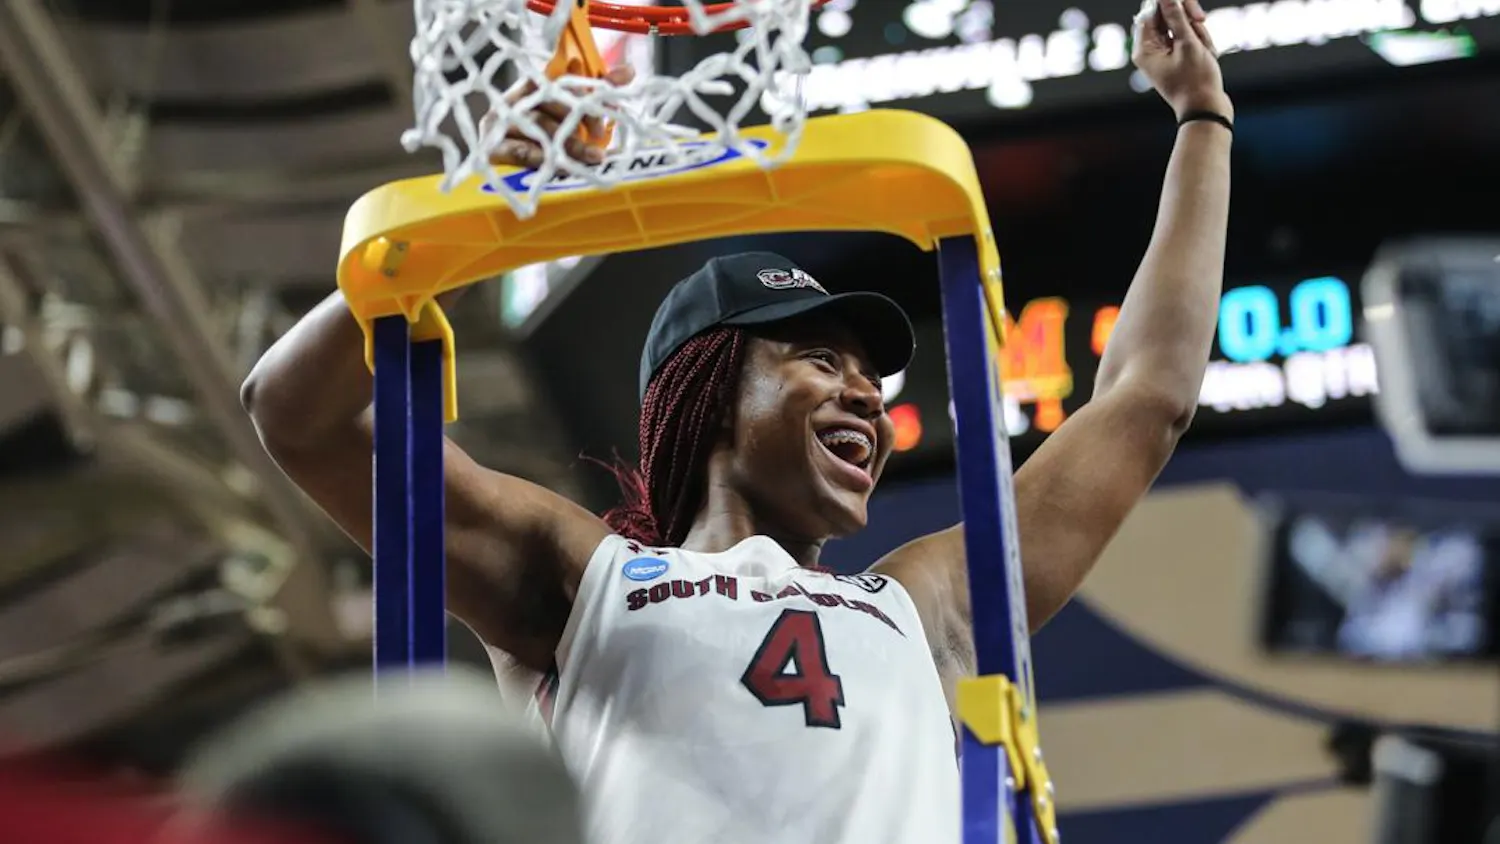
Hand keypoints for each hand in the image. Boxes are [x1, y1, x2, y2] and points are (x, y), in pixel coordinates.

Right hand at [484, 65, 635, 169]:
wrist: (506, 176)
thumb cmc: (547, 142)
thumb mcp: (575, 117)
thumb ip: (600, 94)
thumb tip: (629, 71)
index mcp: (532, 86)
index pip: (560, 79)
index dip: (585, 91)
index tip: (609, 106)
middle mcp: (513, 100)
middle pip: (549, 102)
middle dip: (580, 119)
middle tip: (601, 135)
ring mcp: (499, 123)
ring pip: (539, 127)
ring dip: (568, 143)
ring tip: (593, 157)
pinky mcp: (492, 148)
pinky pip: (521, 152)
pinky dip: (544, 159)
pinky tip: (564, 168)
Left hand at [1132, 0, 1232, 120]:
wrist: (1207, 110)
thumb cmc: (1197, 81)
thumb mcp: (1188, 44)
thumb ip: (1176, 17)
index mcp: (1144, 49)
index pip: (1151, 11)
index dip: (1172, 2)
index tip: (1192, 11)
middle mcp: (1149, 50)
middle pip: (1165, 15)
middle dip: (1187, 18)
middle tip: (1201, 20)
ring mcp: (1164, 53)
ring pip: (1182, 25)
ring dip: (1197, 32)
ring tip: (1205, 50)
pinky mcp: (1177, 56)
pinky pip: (1189, 37)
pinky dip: (1201, 41)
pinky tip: (1208, 55)